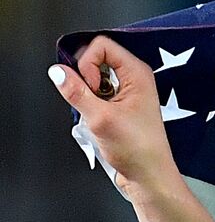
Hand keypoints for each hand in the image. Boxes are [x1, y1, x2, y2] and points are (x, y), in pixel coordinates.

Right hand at [49, 35, 179, 197]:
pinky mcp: (121, 106)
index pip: (102, 45)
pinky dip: (90, 104)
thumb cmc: (138, 150)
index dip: (87, 62)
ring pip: (94, 78)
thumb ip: (76, 92)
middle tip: (90, 99)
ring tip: (97, 113)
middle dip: (84, 77)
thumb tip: (58, 71)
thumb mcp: (100, 118)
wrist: (149, 176)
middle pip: (96, 59)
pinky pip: (97, 94)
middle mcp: (135, 80)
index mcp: (137, 74)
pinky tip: (97, 120)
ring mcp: (128, 93)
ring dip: (86, 93)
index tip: (88, 85)